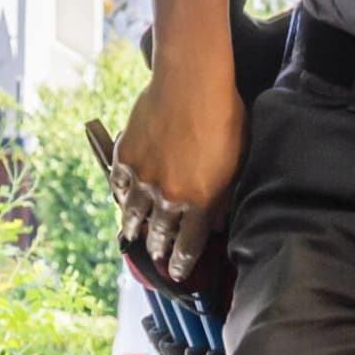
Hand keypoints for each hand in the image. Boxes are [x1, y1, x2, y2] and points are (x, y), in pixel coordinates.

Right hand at [110, 67, 244, 279]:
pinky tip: (121, 199)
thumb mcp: (235, 162)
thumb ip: (222, 196)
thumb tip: (215, 221)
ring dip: (134, 229)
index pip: (189, 246)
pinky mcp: (126, 157)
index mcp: (200, 201)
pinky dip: (120, 196)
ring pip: (134, 216)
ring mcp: (144, 179)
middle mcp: (169, 197)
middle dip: (159, 250)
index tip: (178, 272)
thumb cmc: (224, 116)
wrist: (191, 82)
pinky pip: (118, 186)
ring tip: (133, 236)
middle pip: (159, 234)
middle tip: (157, 257)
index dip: (182, 263)